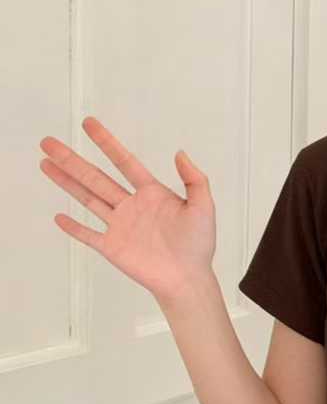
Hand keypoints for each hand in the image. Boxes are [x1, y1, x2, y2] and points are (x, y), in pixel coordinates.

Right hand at [39, 116, 215, 303]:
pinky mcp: (112, 247)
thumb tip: (180, 153)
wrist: (188, 279)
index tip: (88, 124)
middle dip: (71, 160)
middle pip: (95, 177)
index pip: (124, 161)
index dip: (106, 142)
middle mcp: (131, 205)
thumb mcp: (203, 206)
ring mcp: (119, 226)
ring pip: (87, 199)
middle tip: (49, 143)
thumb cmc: (199, 245)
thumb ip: (194, 179)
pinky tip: (58, 216)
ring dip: (66, 182)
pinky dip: (73, 227)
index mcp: (151, 193)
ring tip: (46, 164)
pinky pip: (88, 235)